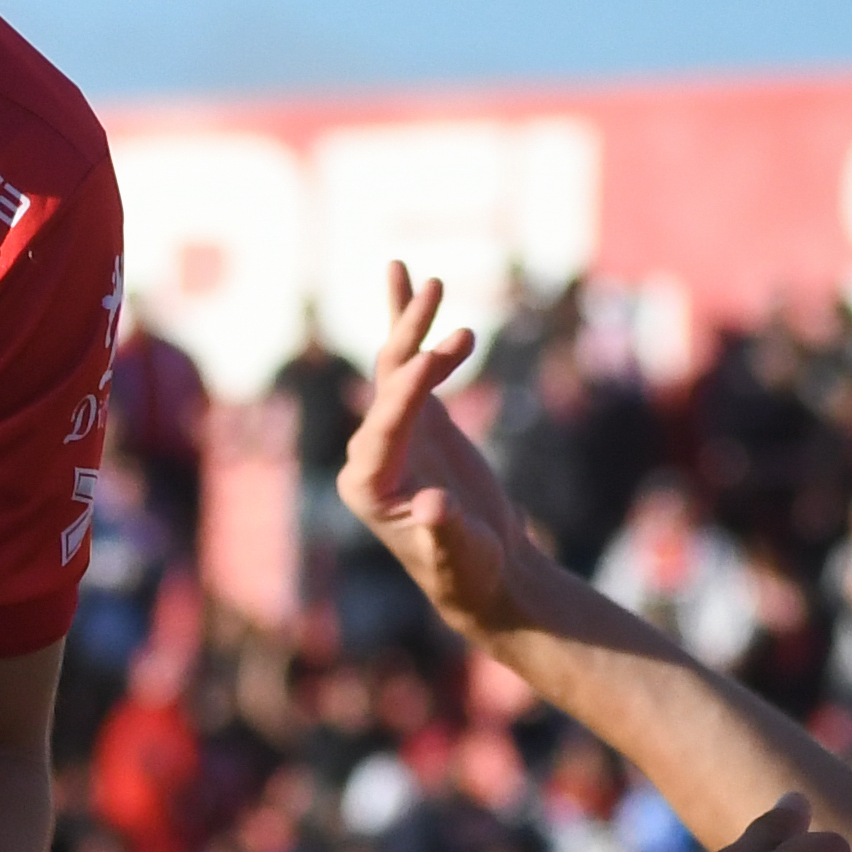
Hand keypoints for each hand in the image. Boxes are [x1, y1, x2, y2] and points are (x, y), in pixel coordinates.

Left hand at [339, 262, 527, 633]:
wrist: (483, 571)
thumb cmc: (469, 570)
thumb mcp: (460, 554)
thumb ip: (445, 531)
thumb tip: (436, 507)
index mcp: (368, 488)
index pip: (381, 430)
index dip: (406, 392)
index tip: (438, 353)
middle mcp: (369, 456)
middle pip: (385, 390)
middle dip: (409, 343)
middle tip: (435, 295)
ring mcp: (392, 434)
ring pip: (395, 370)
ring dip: (412, 326)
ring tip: (430, 282)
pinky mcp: (417, 421)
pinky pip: (407, 367)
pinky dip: (408, 326)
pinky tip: (405, 279)